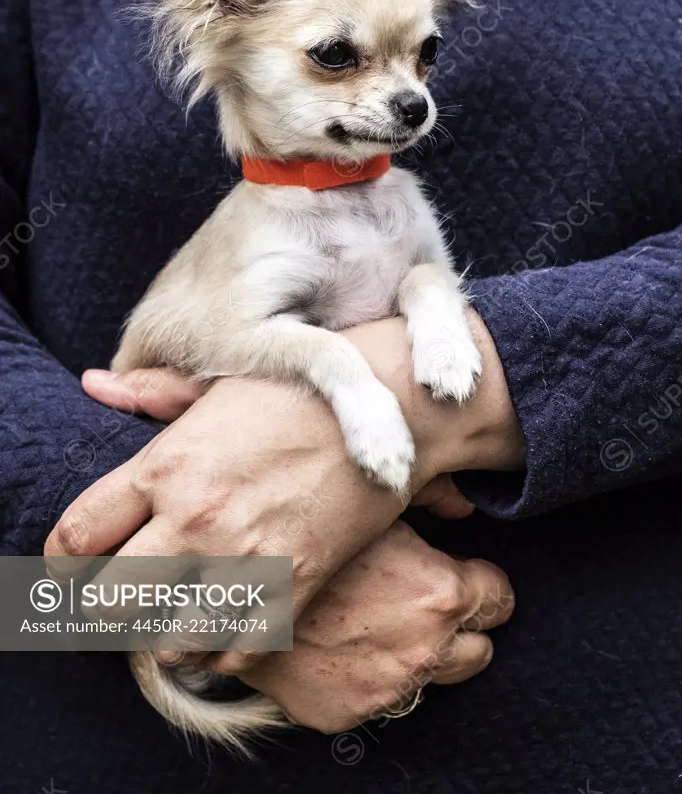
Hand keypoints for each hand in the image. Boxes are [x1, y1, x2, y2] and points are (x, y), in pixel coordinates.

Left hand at [46, 315, 522, 672]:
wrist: (388, 411)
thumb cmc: (297, 393)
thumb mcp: (218, 388)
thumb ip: (152, 395)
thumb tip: (97, 385)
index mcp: (169, 465)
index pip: (78, 534)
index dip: (65, 557)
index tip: (78, 561)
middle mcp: (197, 520)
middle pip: (110, 599)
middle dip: (108, 599)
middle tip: (125, 588)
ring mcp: (247, 562)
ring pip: (166, 640)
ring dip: (161, 630)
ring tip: (174, 608)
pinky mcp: (294, 591)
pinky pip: (232, 656)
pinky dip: (217, 651)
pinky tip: (220, 623)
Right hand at [241, 522, 513, 732]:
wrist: (228, 579)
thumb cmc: (305, 525)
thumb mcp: (372, 499)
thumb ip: (429, 493)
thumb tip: (463, 498)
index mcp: (441, 594)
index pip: (499, 597)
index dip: (478, 579)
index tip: (457, 571)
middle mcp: (422, 650)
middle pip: (479, 649)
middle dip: (456, 624)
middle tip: (418, 597)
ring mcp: (384, 689)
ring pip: (434, 679)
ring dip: (416, 652)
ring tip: (375, 616)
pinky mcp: (345, 713)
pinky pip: (377, 698)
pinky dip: (365, 673)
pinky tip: (338, 640)